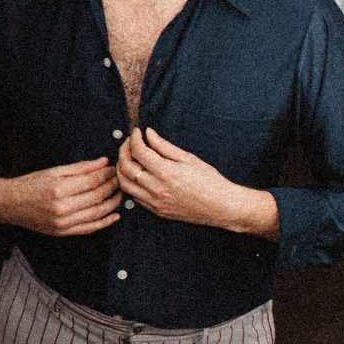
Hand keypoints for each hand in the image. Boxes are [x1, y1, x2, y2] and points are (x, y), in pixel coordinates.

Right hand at [0, 158, 119, 237]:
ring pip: (97, 213)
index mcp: (58, 189)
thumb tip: (103, 162)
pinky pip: (89, 228)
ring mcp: (63, 222)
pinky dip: (105, 222)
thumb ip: (80, 168)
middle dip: (112, 186)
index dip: (106, 174)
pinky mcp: (63, 232)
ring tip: (119, 194)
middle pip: (97, 197)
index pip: (92, 181)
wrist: (10, 204)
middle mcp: (61, 208)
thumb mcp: (53, 171)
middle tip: (118, 179)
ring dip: (113, 204)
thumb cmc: (30, 184)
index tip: (113, 169)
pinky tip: (115, 215)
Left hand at [117, 127, 279, 236]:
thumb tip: (148, 133)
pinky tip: (136, 175)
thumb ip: (164, 146)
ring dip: (122, 169)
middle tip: (129, 143)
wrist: (222, 206)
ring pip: (125, 184)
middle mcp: (158, 189)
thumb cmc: (210, 181)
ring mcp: (155, 202)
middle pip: (127, 168)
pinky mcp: (157, 211)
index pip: (139, 152)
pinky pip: (134, 196)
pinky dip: (130, 184)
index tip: (137, 132)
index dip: (134, 139)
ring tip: (128, 158)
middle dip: (124, 151)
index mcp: (167, 173)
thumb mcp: (189, 159)